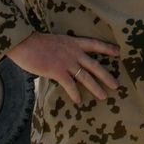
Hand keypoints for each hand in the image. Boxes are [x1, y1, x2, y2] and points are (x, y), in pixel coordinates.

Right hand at [5, 32, 119, 104]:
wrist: (24, 42)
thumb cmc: (35, 42)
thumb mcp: (56, 41)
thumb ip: (64, 50)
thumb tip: (67, 61)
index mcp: (73, 42)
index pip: (95, 44)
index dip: (107, 48)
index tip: (119, 52)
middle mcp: (74, 52)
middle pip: (95, 65)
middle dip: (107, 76)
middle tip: (117, 85)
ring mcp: (66, 62)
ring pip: (86, 77)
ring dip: (95, 88)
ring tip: (103, 96)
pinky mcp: (57, 71)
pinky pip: (70, 85)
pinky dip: (75, 93)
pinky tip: (78, 101)